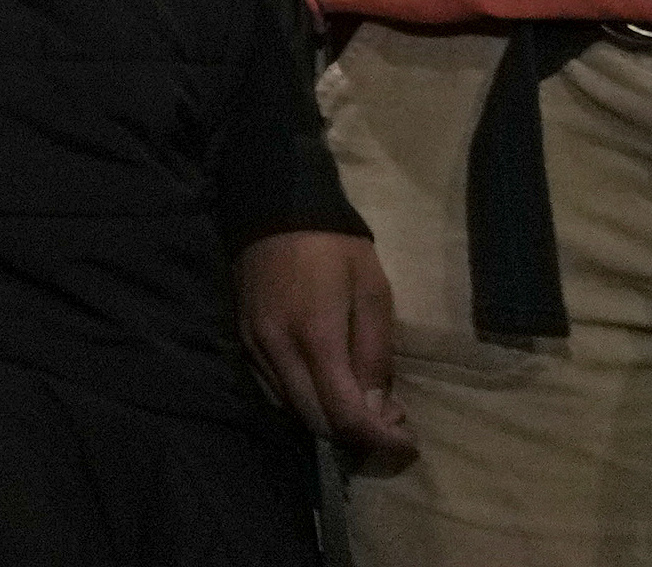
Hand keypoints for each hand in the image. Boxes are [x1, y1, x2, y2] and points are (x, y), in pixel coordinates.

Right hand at [237, 227, 414, 469]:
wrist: (276, 208)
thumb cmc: (336, 248)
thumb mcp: (374, 294)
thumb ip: (375, 355)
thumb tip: (377, 410)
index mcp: (315, 337)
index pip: (344, 414)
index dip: (379, 439)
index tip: (407, 443)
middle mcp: (278, 349)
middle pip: (315, 421)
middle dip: (356, 435)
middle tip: (388, 424)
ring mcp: (255, 345)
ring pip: (291, 409)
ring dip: (329, 420)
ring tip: (361, 406)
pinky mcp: (244, 338)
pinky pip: (273, 388)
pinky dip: (303, 400)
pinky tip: (325, 386)